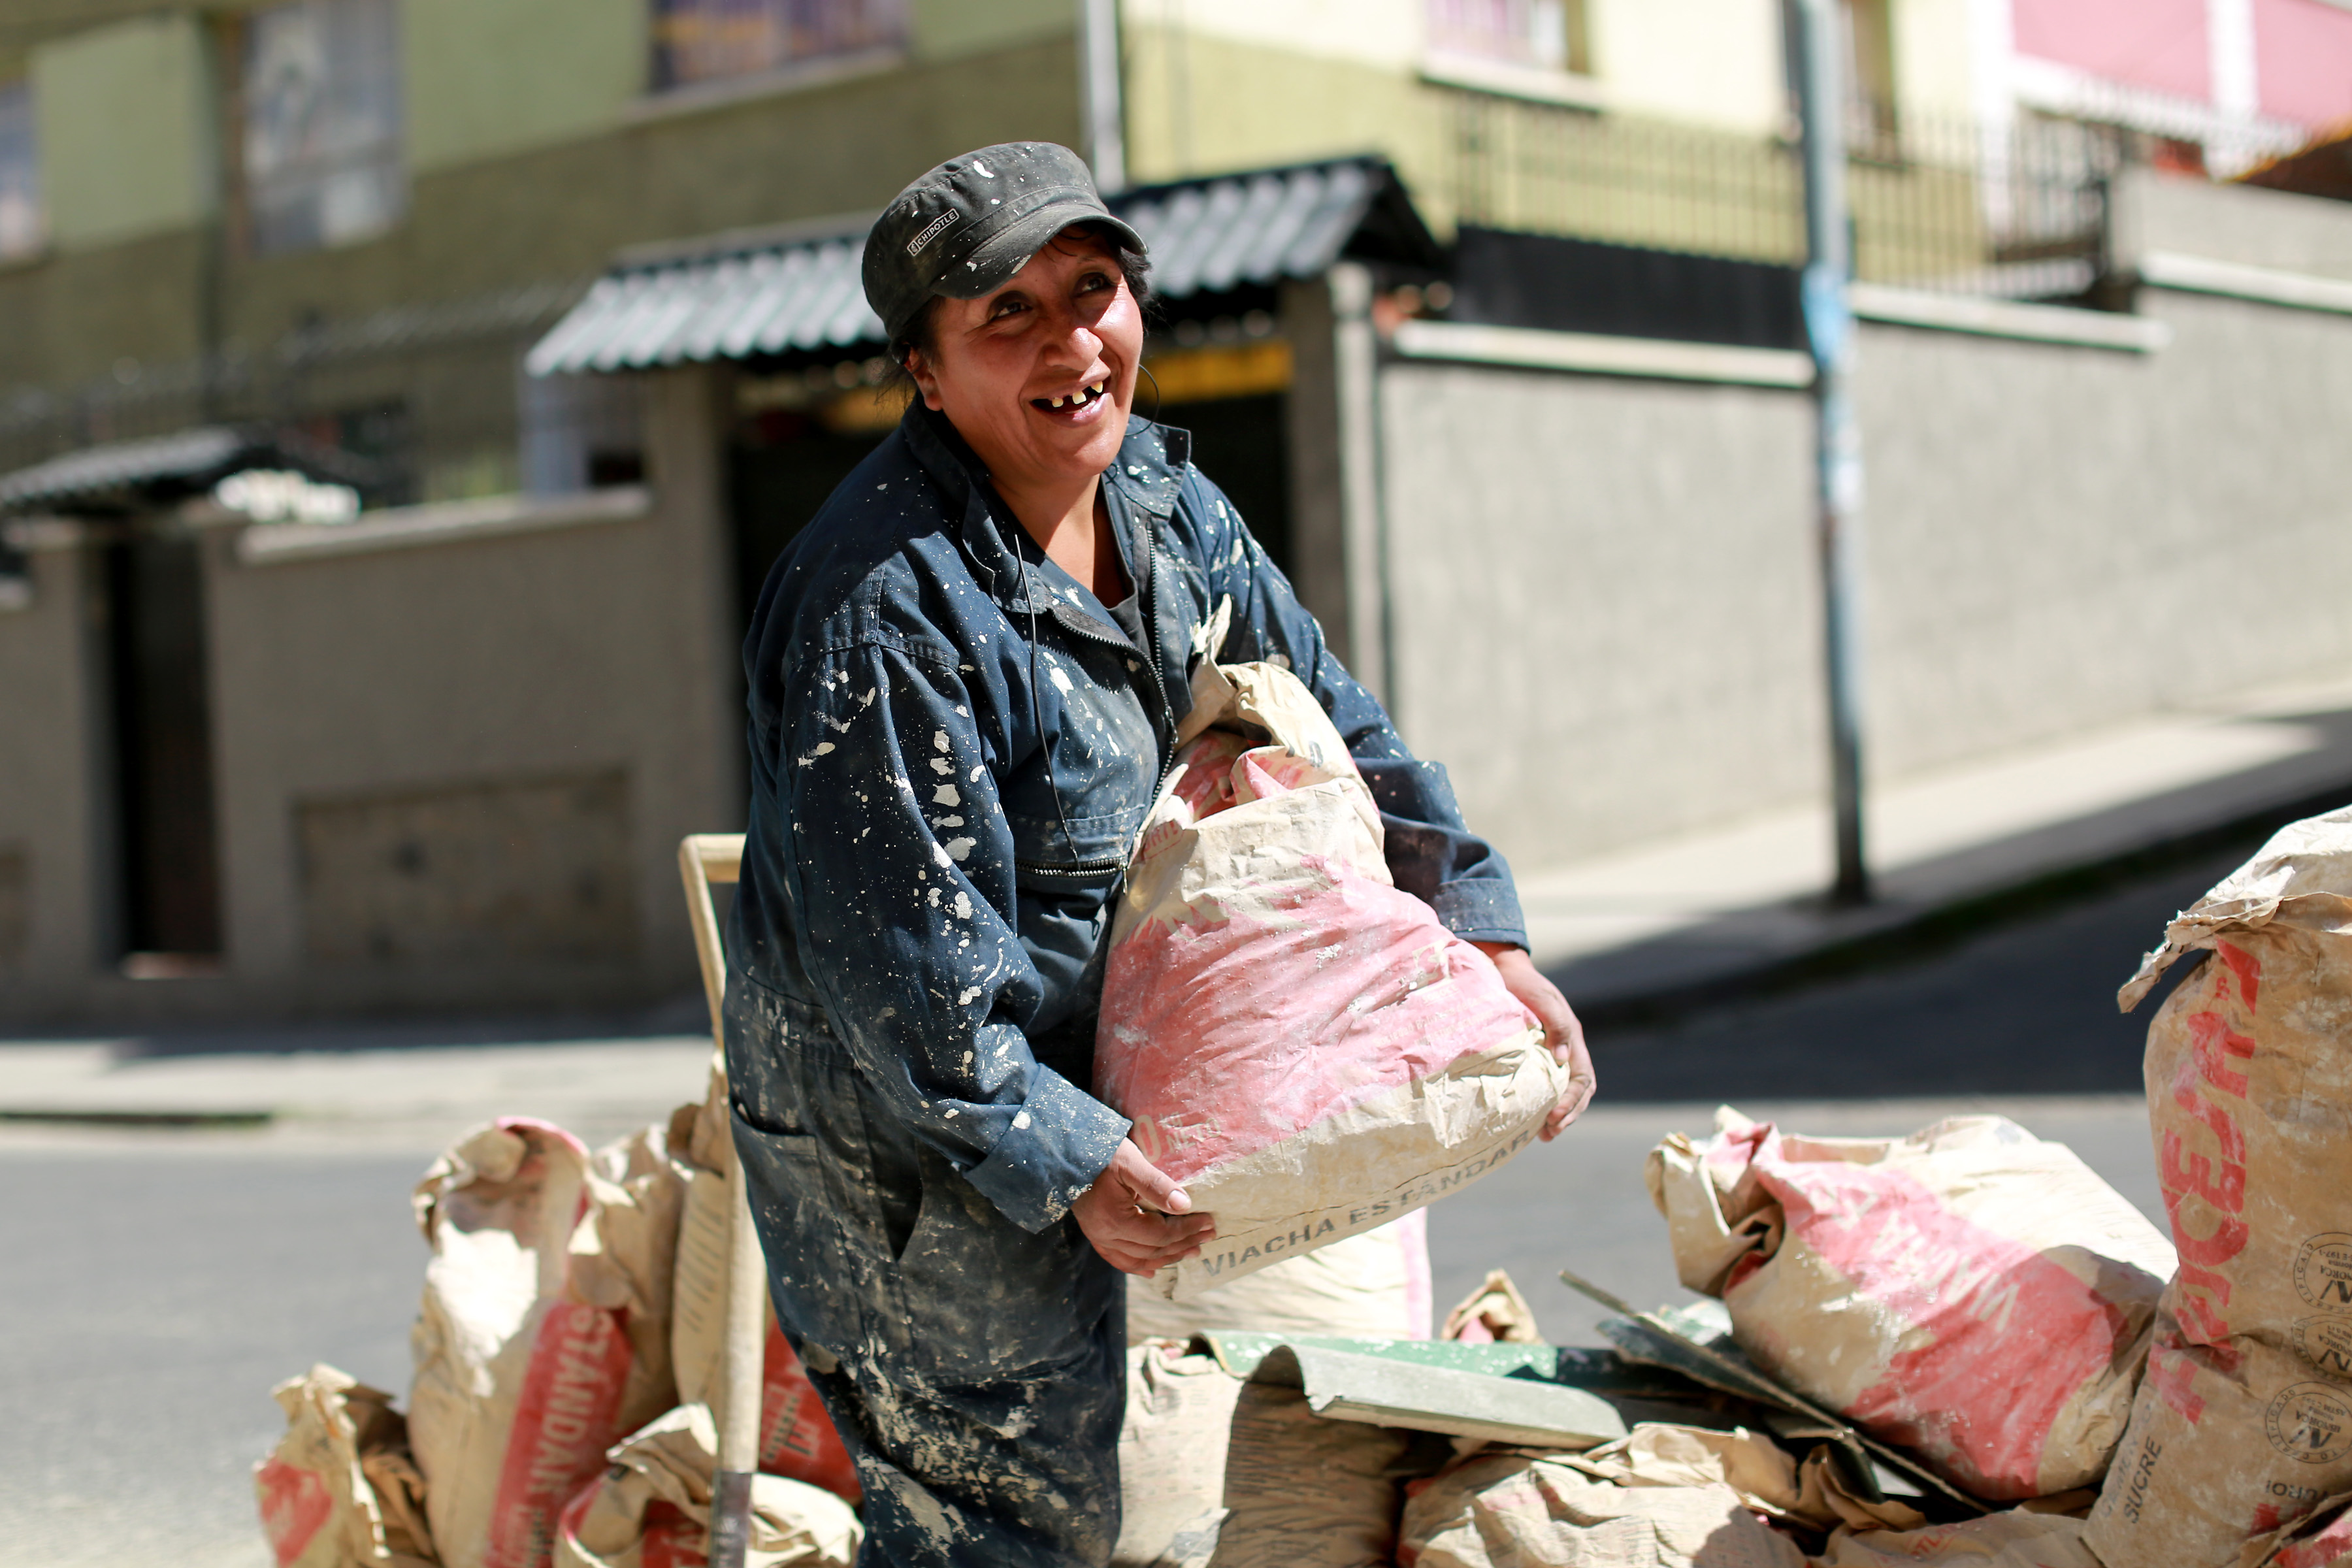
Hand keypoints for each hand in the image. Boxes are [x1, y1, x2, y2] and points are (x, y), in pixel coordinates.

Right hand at [1072, 1139, 1217, 1276]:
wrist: (1065, 1153)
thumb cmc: (1101, 1153)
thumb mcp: (1131, 1163)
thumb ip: (1156, 1185)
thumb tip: (1185, 1205)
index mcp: (1117, 1220)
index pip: (1161, 1234)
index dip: (1187, 1230)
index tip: (1208, 1222)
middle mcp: (1107, 1236)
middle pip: (1153, 1249)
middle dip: (1184, 1243)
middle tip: (1209, 1235)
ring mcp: (1099, 1238)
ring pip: (1139, 1259)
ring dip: (1167, 1256)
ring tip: (1192, 1251)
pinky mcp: (1095, 1235)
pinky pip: (1118, 1259)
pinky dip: (1138, 1266)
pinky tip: (1153, 1269)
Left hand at [1476, 941, 1595, 1139]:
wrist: (1504, 971)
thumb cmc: (1524, 985)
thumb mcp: (1543, 1001)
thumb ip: (1558, 1027)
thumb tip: (1563, 1060)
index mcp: (1573, 1038)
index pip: (1582, 1078)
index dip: (1571, 1100)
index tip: (1554, 1116)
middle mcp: (1566, 1049)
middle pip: (1578, 1090)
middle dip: (1568, 1114)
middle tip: (1550, 1133)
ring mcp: (1551, 1053)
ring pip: (1563, 1091)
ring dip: (1558, 1114)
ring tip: (1544, 1134)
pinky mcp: (1534, 1055)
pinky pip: (1544, 1085)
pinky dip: (1541, 1103)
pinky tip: (1529, 1117)